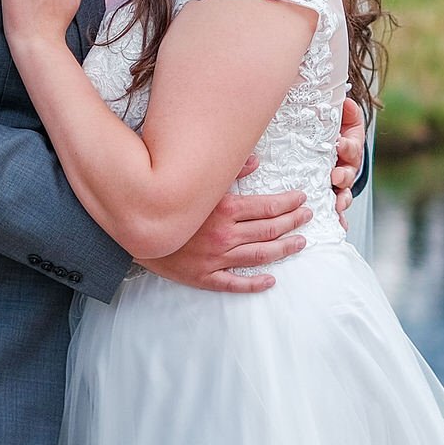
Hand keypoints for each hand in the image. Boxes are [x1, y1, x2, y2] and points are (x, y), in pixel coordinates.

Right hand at [137, 173, 311, 292]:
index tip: (301, 199)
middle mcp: (224, 235)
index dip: (288, 203)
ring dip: (283, 249)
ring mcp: (216, 259)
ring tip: (300, 243)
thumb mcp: (198, 183)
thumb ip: (229, 172)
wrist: (136, 230)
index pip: (267, 207)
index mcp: (224, 210)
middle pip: (269, 230)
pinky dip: (254, 283)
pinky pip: (234, 283)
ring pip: (259, 255)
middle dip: (292, 223)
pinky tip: (270, 280)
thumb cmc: (168, 202)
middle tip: (307, 217)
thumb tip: (256, 161)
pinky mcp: (204, 277)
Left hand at [331, 97, 363, 227]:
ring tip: (337, 204)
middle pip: (349, 174)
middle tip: (336, 177)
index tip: (339, 144)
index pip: (352, 147)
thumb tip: (347, 102)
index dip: (347, 146)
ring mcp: (340, 185)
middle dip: (344, 176)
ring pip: (344, 194)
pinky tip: (337, 226)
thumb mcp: (339, 119)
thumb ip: (345, 112)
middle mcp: (347, 168)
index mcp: (349, 148)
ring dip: (342, 199)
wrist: (327, 145)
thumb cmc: (331, 130)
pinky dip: (339, 219)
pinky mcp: (331, 197)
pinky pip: (337, 210)